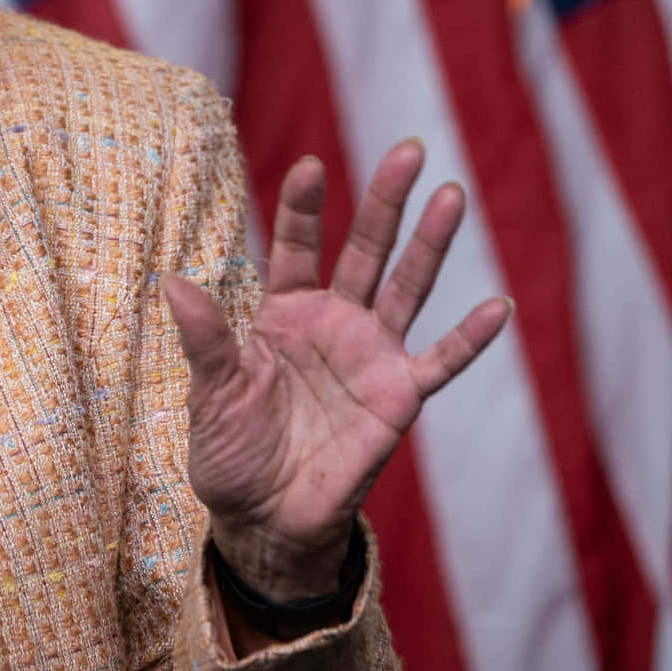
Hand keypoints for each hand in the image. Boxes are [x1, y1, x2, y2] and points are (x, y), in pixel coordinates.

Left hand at [161, 139, 511, 600]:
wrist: (266, 520)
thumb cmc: (231, 454)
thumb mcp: (210, 396)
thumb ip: (205, 341)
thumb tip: (172, 282)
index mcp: (284, 312)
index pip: (295, 246)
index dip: (302, 208)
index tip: (310, 165)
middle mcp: (334, 321)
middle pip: (365, 248)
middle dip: (385, 200)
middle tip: (408, 149)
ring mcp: (371, 354)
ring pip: (407, 286)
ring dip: (431, 244)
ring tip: (453, 194)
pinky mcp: (399, 397)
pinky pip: (441, 361)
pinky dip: (471, 337)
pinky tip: (499, 306)